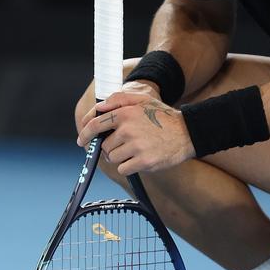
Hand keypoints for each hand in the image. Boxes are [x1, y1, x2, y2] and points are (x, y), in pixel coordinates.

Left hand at [76, 92, 195, 175]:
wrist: (187, 133)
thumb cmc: (163, 117)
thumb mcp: (142, 100)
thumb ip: (118, 100)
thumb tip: (98, 108)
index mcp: (125, 113)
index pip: (95, 124)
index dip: (85, 134)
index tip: (82, 141)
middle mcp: (128, 129)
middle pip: (105, 146)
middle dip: (111, 147)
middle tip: (127, 144)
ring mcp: (136, 146)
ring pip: (113, 158)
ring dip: (121, 157)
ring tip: (136, 150)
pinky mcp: (144, 161)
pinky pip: (123, 169)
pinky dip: (129, 166)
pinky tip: (140, 158)